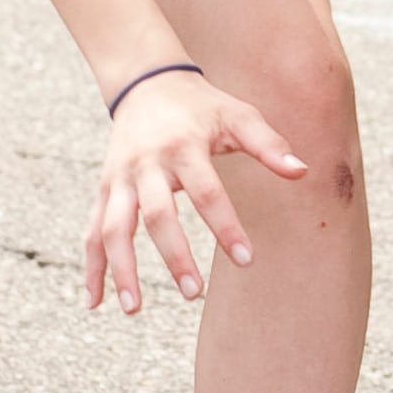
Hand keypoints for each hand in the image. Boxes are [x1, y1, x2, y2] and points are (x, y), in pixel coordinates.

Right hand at [87, 68, 309, 310]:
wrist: (146, 84)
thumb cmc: (201, 106)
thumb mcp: (237, 115)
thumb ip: (269, 144)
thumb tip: (301, 172)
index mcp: (182, 146)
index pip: (206, 191)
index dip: (226, 226)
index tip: (246, 260)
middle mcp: (146, 165)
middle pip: (155, 214)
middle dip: (174, 255)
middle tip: (194, 293)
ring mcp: (119, 179)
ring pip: (113, 227)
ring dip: (121, 269)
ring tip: (135, 309)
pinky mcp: (104, 191)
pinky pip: (91, 232)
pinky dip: (91, 267)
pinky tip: (94, 302)